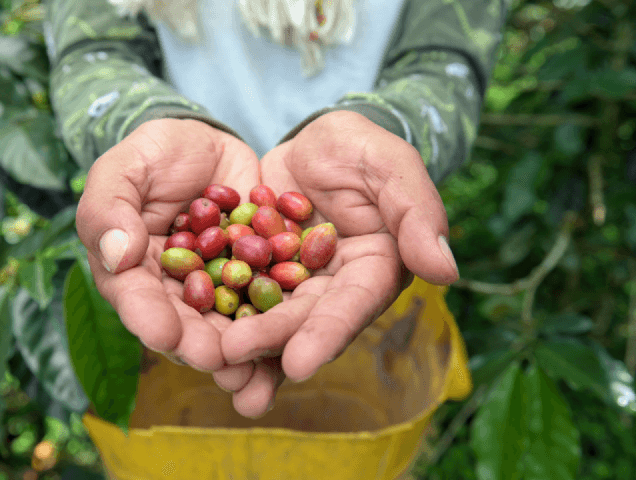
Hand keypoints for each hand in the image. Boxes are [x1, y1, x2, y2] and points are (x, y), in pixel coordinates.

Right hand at [75, 118, 259, 370]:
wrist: (208, 145)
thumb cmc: (154, 155)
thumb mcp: (124, 169)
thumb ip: (109, 209)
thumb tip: (118, 256)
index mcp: (133, 272)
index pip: (137, 300)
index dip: (149, 319)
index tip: (165, 335)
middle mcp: (175, 291)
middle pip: (185, 324)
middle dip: (200, 344)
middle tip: (217, 359)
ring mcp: (218, 287)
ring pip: (228, 324)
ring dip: (241, 350)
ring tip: (254, 371)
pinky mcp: (256, 277)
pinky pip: (269, 298)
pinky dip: (279, 320)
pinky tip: (294, 336)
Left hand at [217, 111, 459, 416]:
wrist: (314, 139)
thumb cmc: (360, 146)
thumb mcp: (391, 164)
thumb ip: (418, 212)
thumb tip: (446, 271)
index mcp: (374, 269)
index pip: (353, 305)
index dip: (327, 334)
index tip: (298, 362)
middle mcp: (334, 287)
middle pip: (303, 318)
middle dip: (270, 341)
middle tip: (233, 356)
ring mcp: (294, 284)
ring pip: (268, 317)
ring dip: (242, 346)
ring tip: (210, 366)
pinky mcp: (258, 272)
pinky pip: (236, 295)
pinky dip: (216, 314)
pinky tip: (188, 337)